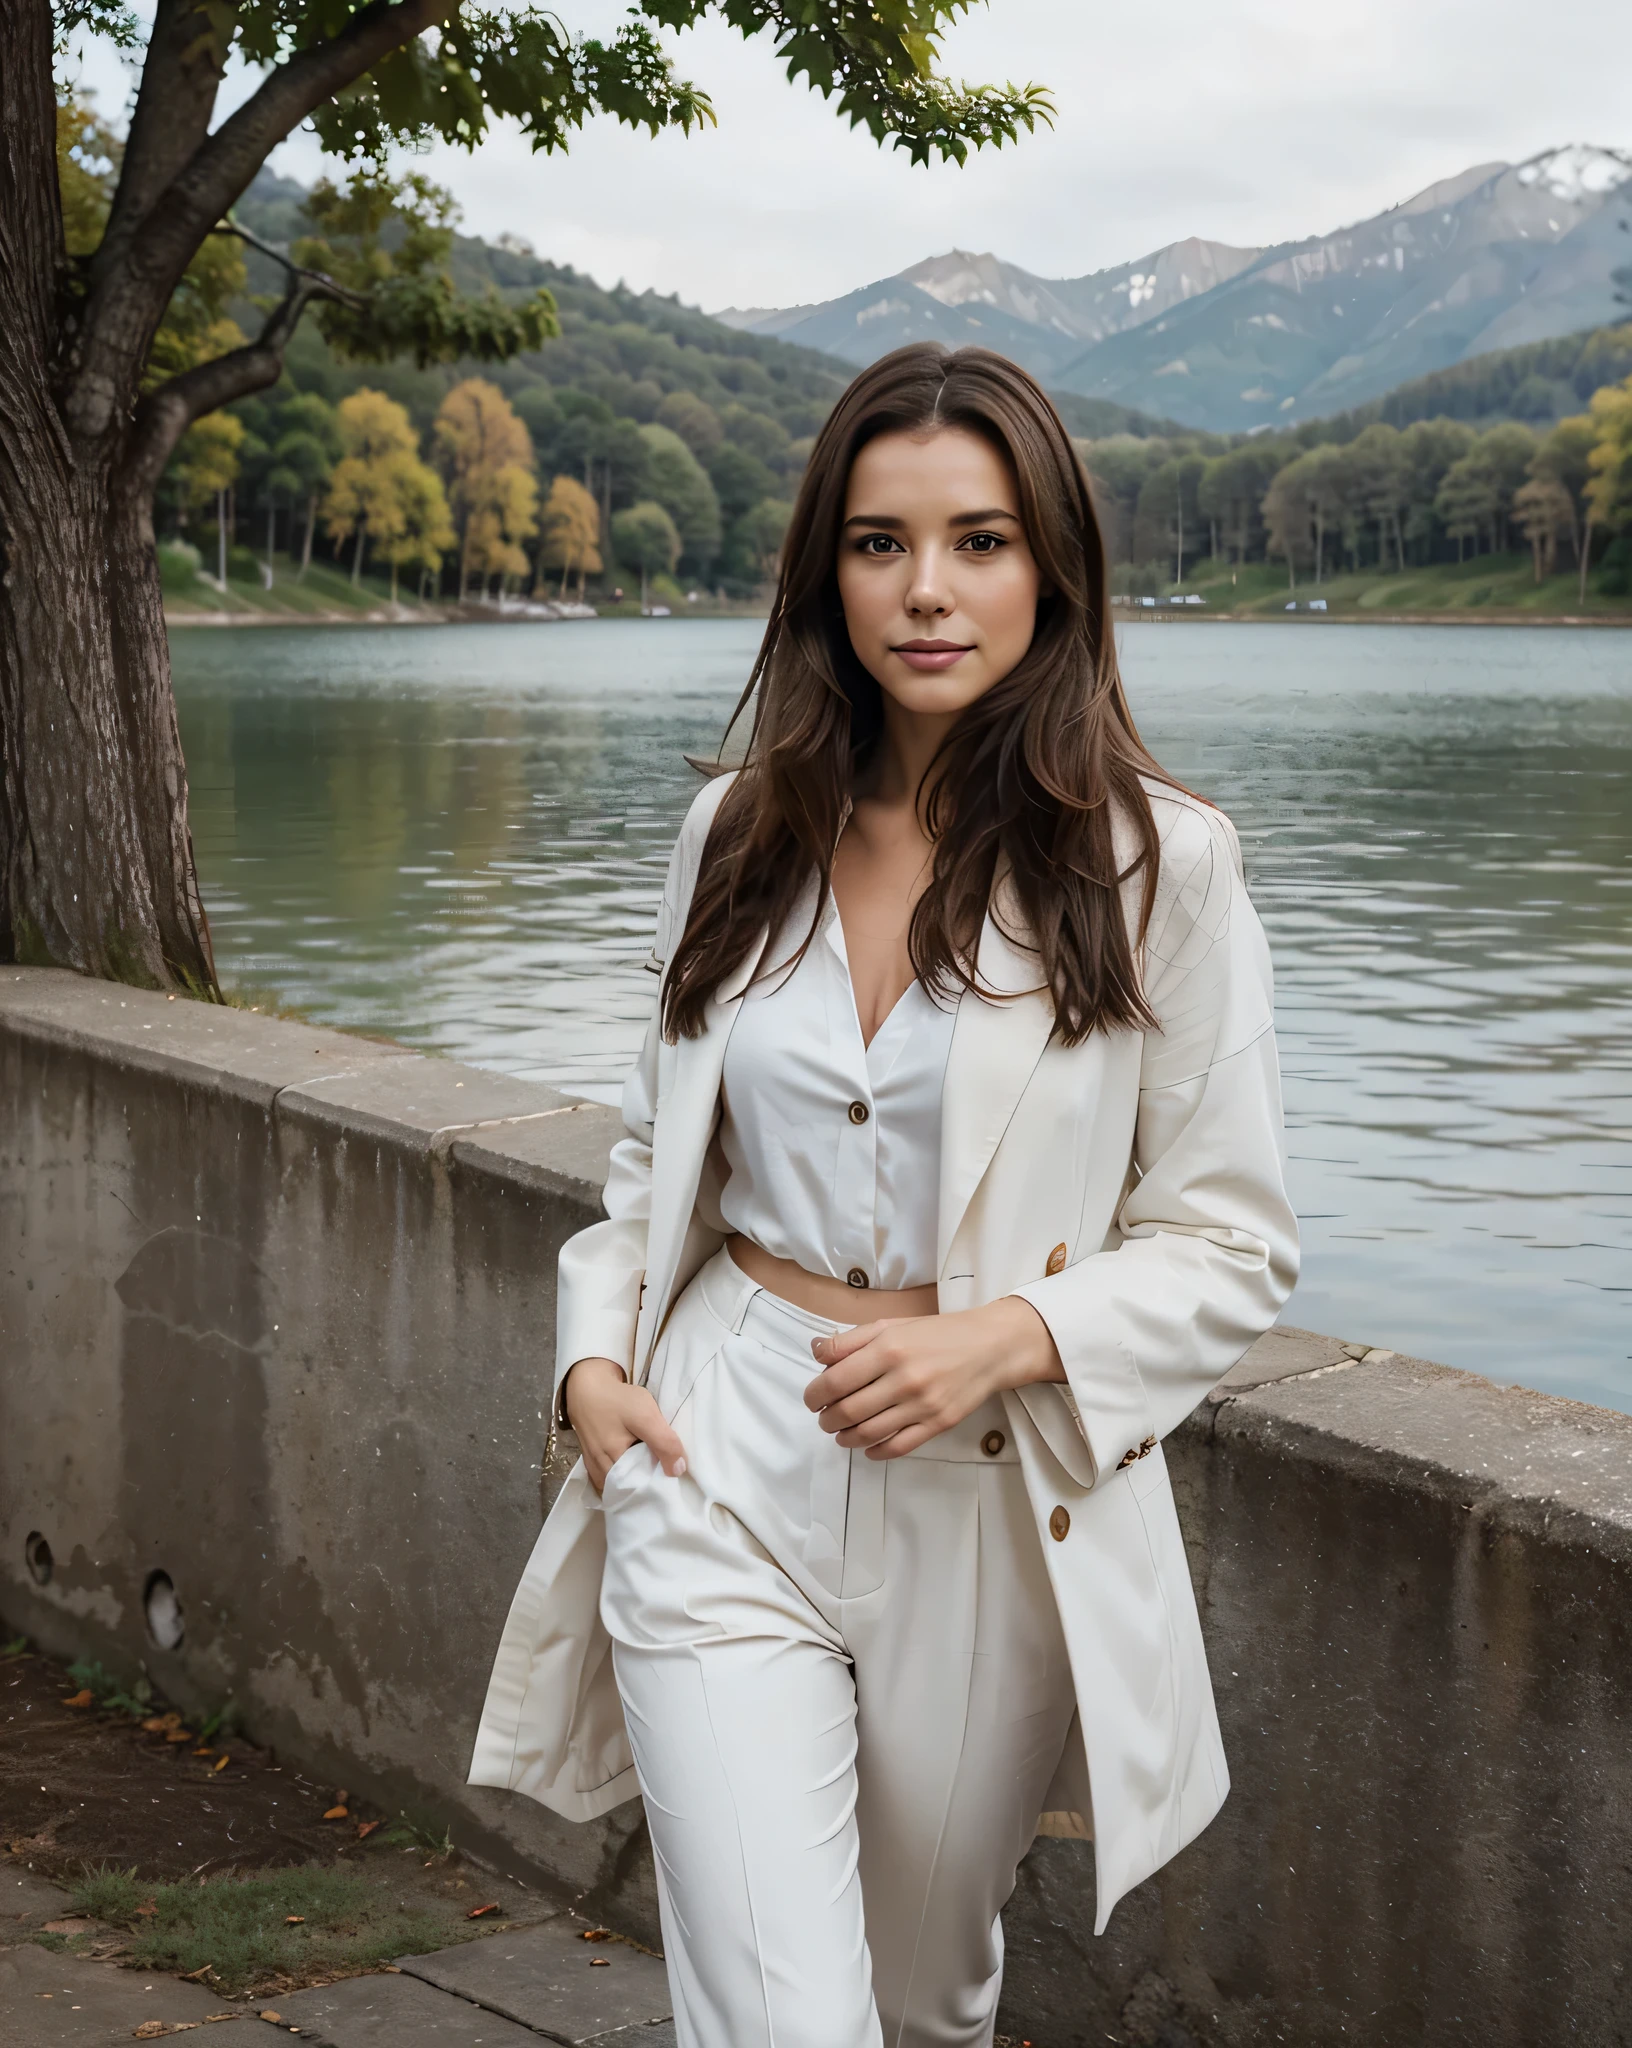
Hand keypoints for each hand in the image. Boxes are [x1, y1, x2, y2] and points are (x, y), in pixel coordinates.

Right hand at [562, 1356, 686, 1494]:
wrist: (586, 1385)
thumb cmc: (616, 1400)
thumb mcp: (645, 1416)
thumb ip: (663, 1442)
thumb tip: (679, 1471)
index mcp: (612, 1467)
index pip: (640, 1490)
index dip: (658, 1485)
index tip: (673, 1478)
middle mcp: (600, 1474)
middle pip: (629, 1488)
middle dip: (647, 1482)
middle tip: (665, 1471)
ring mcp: (594, 1468)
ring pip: (621, 1483)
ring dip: (637, 1477)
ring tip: (652, 1465)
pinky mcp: (592, 1460)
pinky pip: (612, 1476)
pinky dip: (625, 1473)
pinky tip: (636, 1461)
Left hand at [803, 1297, 1063, 1459]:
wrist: (989, 1347)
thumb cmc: (937, 1333)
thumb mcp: (892, 1325)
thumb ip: (851, 1340)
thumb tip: (816, 1352)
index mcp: (888, 1348)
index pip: (836, 1380)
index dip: (815, 1394)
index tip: (812, 1399)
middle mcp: (903, 1378)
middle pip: (848, 1410)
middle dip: (827, 1419)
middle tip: (824, 1417)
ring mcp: (922, 1405)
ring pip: (869, 1433)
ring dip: (845, 1437)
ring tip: (840, 1432)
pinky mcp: (938, 1424)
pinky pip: (898, 1446)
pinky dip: (875, 1451)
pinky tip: (867, 1447)